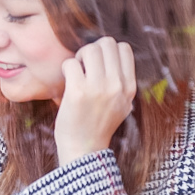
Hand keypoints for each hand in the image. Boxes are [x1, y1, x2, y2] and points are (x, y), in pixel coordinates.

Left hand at [54, 37, 136, 166]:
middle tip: (85, 66)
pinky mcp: (77, 92)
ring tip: (76, 72)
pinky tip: (67, 80)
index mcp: (129, 87)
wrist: (84, 150)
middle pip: (107, 43)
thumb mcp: (121, 104)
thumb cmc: (98, 125)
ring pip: (90, 49)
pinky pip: (70, 63)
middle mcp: (117, 86)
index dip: (108, 51)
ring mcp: (98, 88)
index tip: (99, 64)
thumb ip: (120, 82)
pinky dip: (66, 67)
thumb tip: (112, 53)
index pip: (124, 48)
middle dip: (93, 49)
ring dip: (79, 56)